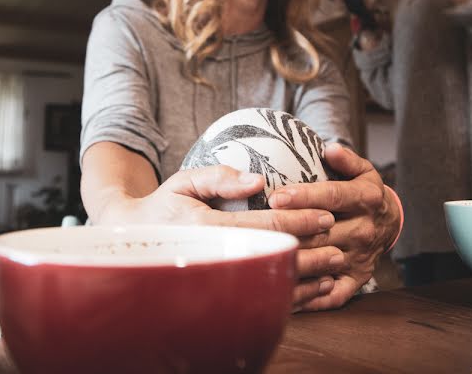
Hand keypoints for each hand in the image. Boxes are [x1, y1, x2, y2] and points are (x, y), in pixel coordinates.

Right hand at [95, 164, 341, 311]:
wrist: (131, 240)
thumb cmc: (162, 206)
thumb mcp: (184, 181)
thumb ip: (220, 177)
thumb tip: (257, 179)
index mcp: (208, 227)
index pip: (264, 225)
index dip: (298, 221)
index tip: (325, 215)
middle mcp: (215, 256)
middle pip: (273, 255)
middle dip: (310, 251)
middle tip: (340, 245)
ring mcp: (217, 276)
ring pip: (269, 279)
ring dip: (306, 276)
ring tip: (334, 268)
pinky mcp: (218, 289)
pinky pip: (257, 294)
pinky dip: (289, 294)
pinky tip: (312, 288)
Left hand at [267, 143, 400, 310]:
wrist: (389, 223)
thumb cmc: (364, 192)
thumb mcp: (362, 170)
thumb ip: (346, 160)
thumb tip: (329, 148)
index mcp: (365, 198)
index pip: (332, 196)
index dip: (304, 196)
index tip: (276, 196)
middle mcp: (365, 229)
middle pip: (324, 230)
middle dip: (291, 228)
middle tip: (258, 226)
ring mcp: (361, 256)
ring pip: (324, 260)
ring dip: (295, 259)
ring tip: (263, 256)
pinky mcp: (357, 279)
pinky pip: (334, 294)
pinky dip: (312, 298)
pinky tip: (284, 290)